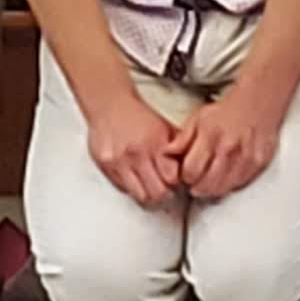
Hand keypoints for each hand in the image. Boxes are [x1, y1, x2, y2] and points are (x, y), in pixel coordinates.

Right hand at [82, 85, 186, 210]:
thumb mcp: (165, 127)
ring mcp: (119, 162)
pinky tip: (136, 178)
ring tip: (151, 187)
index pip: (171, 178)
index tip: (177, 181)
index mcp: (155, 143)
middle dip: (164, 195)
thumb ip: (178, 147)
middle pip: (156, 193)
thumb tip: (193, 166)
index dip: (177, 183)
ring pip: (140, 196)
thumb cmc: (138, 115)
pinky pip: (124, 189)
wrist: (110, 104)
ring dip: (149, 195)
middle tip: (166, 190)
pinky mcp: (106, 166)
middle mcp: (136, 154)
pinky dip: (133, 188)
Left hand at [175, 80, 291, 201]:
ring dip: (212, 190)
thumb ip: (182, 140)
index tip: (186, 174)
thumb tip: (166, 154)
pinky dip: (229, 185)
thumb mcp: (198, 119)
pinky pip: (239, 184)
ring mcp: (245, 158)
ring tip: (208, 182)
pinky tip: (225, 178)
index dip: (185, 177)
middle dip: (197, 187)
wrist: (258, 102)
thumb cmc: (227, 111)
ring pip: (223, 189)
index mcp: (209, 137)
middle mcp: (228, 149)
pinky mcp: (258, 163)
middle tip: (196, 182)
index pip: (191, 171)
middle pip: (206, 185)